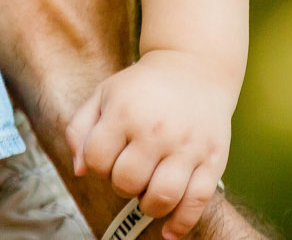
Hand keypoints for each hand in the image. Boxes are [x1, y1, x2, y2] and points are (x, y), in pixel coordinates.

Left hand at [66, 50, 235, 239]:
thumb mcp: (104, 93)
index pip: (96, 161)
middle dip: (123, 185)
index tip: (108, 157)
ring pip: (162, 197)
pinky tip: (169, 231)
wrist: (195, 67)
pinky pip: (197, 202)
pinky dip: (181, 223)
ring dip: (148, 206)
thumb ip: (81, 129)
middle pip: (127, 182)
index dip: (97, 166)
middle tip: (130, 174)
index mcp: (124, 112)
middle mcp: (156, 130)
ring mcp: (187, 146)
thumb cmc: (143, 86)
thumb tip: (79, 170)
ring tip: (148, 193)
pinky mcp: (212, 159)